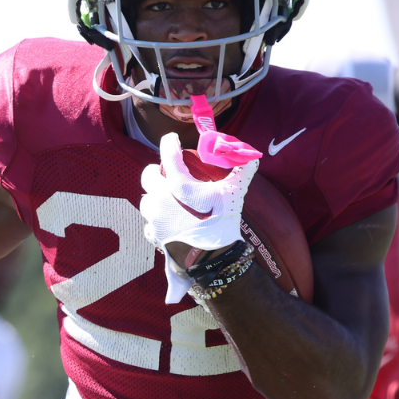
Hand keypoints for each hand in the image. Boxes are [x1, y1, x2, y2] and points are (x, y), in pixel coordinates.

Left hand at [140, 132, 257, 302]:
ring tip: (168, 200)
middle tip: (166, 174)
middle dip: (156, 172)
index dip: (168, 142)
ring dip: (154, 197)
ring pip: (146, 200)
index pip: (167, 155)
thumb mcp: (234, 195)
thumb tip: (253, 158)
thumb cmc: (222, 224)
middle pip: (148, 176)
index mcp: (178, 185)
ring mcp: (154, 218)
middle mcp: (160, 199)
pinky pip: (148, 223)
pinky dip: (156, 221)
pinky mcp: (153, 235)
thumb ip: (242, 174)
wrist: (213, 260)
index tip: (171, 139)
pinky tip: (168, 222)